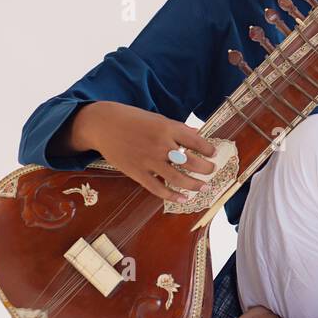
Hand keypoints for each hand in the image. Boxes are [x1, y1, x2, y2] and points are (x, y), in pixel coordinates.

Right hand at [70, 101, 219, 204]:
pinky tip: (183, 198)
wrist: (103, 124)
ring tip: (203, 187)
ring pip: (178, 178)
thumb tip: (197, 134)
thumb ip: (177, 129)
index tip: (214, 153)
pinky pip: (158, 188)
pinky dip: (172, 195)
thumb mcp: (157, 118)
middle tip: (212, 171)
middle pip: (191, 162)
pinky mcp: (137, 172)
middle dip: (206, 169)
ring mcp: (149, 160)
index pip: (196, 141)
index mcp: (168, 128)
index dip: (208, 149)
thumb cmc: (132, 119)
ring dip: (194, 184)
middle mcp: (161, 145)